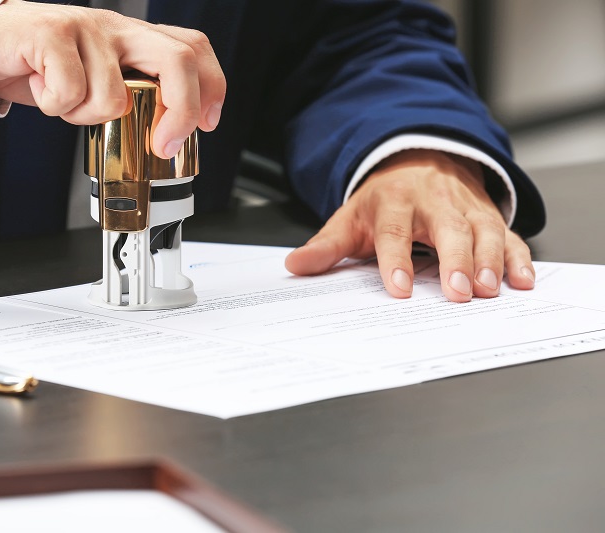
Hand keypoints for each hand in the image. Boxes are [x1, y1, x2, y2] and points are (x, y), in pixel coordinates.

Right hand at [0, 0, 225, 158]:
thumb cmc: (47, 68)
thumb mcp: (100, 82)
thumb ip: (133, 97)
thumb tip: (168, 137)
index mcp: (136, 40)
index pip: (192, 49)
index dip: (211, 87)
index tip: (207, 124)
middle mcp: (118, 29)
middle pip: (177, 61)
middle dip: (180, 112)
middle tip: (163, 144)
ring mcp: (88, 29)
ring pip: (114, 96)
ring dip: (86, 116)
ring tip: (67, 101)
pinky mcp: (52, 33)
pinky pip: (71, 91)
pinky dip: (55, 105)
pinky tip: (44, 89)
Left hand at [284, 150, 535, 301]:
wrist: (419, 160)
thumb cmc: (383, 200)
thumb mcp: (349, 218)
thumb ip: (326, 246)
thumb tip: (294, 266)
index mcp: (393, 202)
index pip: (393, 232)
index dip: (396, 260)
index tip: (398, 288)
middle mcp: (433, 201)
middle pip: (447, 229)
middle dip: (455, 259)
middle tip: (459, 292)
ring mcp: (464, 207)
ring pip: (482, 230)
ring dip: (489, 260)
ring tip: (489, 289)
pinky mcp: (488, 215)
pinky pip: (507, 234)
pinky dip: (518, 256)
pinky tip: (522, 280)